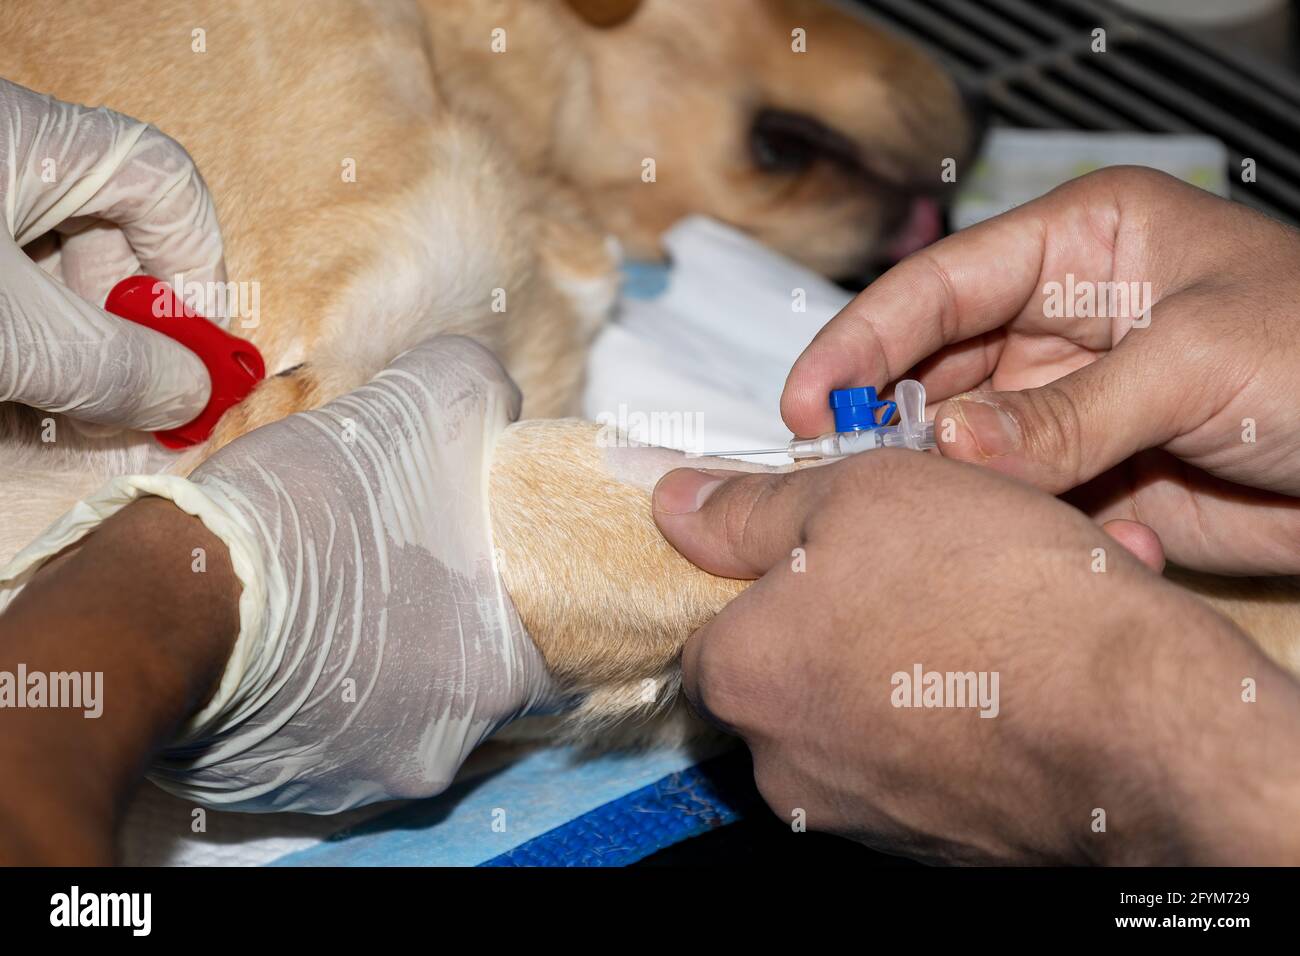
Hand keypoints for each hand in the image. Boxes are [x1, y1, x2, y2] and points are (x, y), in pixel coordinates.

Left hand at [0, 78, 225, 429]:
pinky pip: (9, 282)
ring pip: (54, 261)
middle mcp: (2, 153)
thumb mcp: (10, 337)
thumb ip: (116, 367)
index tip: (199, 350)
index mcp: (23, 135)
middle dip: (135, 318)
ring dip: (82, 340)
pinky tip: (26, 388)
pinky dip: (30, 337)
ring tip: (74, 405)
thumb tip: (193, 394)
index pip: (162, 178)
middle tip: (138, 392)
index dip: (197, 267)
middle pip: (110, 224)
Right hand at [0, 336, 554, 812]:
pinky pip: (313, 728)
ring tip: (328, 586)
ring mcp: (354, 779)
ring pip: (382, 703)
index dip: (512, 580)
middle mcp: (439, 751)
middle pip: (459, 672)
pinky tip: (283, 630)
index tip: (474, 544)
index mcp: (495, 679)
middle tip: (392, 555)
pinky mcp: (276, 788)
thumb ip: (485, 395)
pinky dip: (306, 683)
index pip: (542, 637)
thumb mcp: (424, 402)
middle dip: (433, 614)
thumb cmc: (313, 509)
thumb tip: (496, 402)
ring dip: (366, 653)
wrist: (165, 592)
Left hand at [653, 452, 1299, 863]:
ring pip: (873, 705)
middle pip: (794, 668)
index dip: (775, 573)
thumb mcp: (857, 493)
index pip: (716, 624)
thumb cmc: (990, 589)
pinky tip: (1029, 658)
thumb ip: (751, 506)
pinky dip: (966, 705)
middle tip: (931, 561)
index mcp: (742, 677)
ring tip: (1001, 599)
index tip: (840, 546)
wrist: (1136, 718)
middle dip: (853, 613)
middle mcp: (785, 764)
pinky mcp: (938, 843)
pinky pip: (934, 752)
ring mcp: (863, 814)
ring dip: (922, 651)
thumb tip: (674, 505)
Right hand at [782, 167, 1299, 573]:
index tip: (808, 401)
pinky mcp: (1094, 473)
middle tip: (844, 476)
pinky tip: (1066, 537)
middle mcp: (1065, 321)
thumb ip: (1063, 413)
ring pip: (972, 445)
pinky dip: (1023, 527)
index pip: (943, 286)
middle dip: (893, 422)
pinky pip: (1023, 502)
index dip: (865, 340)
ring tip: (940, 521)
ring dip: (955, 485)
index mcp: (1084, 246)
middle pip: (939, 369)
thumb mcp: (1194, 362)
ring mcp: (1075, 402)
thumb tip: (944, 446)